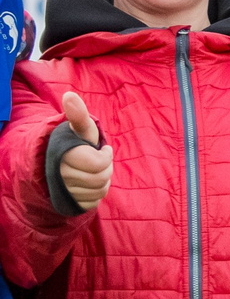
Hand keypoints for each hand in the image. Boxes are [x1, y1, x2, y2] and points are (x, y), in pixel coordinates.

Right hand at [57, 91, 112, 212]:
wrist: (55, 163)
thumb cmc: (75, 143)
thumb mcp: (79, 129)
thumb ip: (78, 115)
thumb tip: (69, 95)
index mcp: (64, 154)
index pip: (99, 163)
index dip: (106, 156)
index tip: (104, 149)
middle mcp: (60, 174)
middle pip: (102, 178)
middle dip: (106, 168)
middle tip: (98, 160)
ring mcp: (63, 191)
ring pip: (99, 191)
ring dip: (102, 181)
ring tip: (93, 170)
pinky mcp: (69, 203)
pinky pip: (94, 202)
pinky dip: (97, 193)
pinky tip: (89, 184)